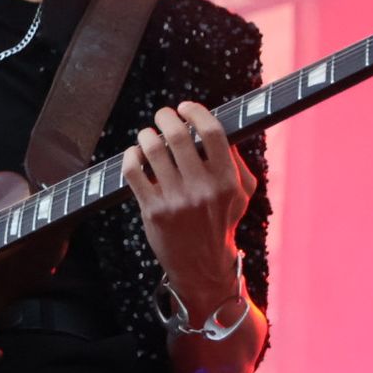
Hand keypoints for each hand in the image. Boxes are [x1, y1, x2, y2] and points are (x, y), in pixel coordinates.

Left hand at [122, 102, 257, 316]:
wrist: (202, 265)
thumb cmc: (221, 221)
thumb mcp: (241, 192)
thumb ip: (236, 160)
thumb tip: (216, 125)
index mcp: (227, 180)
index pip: (212, 132)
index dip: (196, 112)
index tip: (185, 107)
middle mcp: (202, 189)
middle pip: (177, 136)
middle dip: (165, 117)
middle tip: (163, 116)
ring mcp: (176, 201)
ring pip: (152, 150)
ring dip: (146, 135)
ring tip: (148, 135)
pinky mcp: (153, 211)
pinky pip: (133, 171)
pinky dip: (130, 156)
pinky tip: (135, 154)